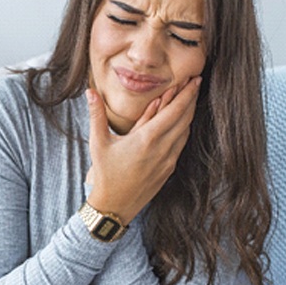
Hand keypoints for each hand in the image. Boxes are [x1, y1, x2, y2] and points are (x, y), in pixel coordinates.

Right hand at [85, 76, 200, 224]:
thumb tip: (90, 92)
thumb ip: (97, 114)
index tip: (194, 79)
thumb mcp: (98, 143)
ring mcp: (168, 161)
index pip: (175, 111)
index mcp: (147, 139)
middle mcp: (162, 149)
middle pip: (186, 118)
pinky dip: (183, 129)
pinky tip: (180, 123)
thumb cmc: (105, 174)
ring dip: (189, 114)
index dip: (187, 93)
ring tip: (189, 99)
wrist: (115, 205)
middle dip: (192, 99)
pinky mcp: (169, 169)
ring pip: (185, 132)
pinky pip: (180, 144)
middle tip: (195, 83)